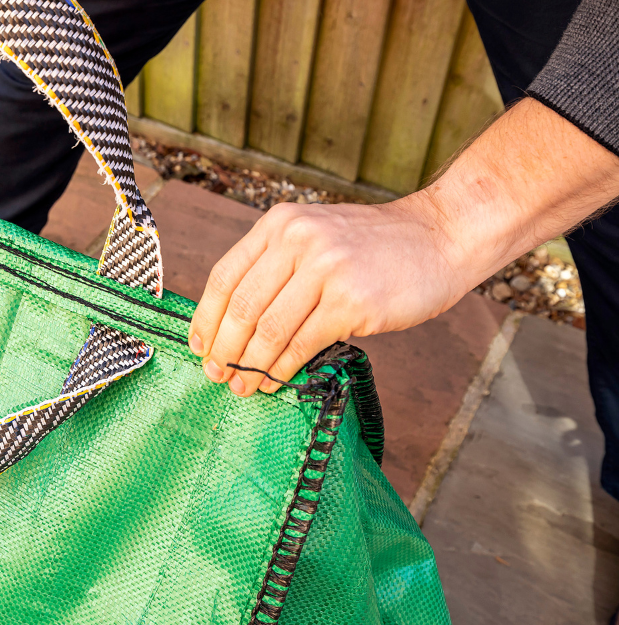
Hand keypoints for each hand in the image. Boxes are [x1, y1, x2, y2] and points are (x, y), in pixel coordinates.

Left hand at [187, 197, 468, 396]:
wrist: (442, 237)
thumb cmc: (376, 247)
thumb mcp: (316, 236)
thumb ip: (277, 267)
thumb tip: (233, 324)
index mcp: (280, 223)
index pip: (225, 275)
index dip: (206, 317)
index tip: (198, 345)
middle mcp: (298, 240)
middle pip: (241, 306)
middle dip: (224, 348)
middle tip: (215, 374)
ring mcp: (326, 269)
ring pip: (268, 328)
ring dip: (249, 365)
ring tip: (242, 386)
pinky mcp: (352, 300)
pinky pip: (302, 343)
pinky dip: (282, 368)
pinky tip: (275, 382)